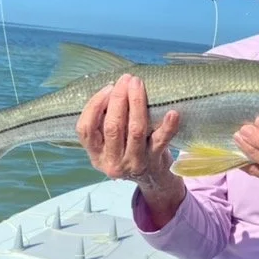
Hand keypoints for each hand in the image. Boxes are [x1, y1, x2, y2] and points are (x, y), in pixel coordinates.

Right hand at [76, 73, 179, 189]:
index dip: (95, 106)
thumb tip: (112, 89)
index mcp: (96, 156)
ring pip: (135, 130)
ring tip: (138, 85)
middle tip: (126, 80)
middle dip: (118, 99)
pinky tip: (172, 113)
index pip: (86, 129)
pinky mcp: (155, 161)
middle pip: (112, 127)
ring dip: (137, 103)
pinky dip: (168, 127)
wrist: (153, 179)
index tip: (108, 88)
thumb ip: (104, 123)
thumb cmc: (129, 151)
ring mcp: (134, 163)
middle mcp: (112, 162)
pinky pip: (161, 141)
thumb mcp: (109, 145)